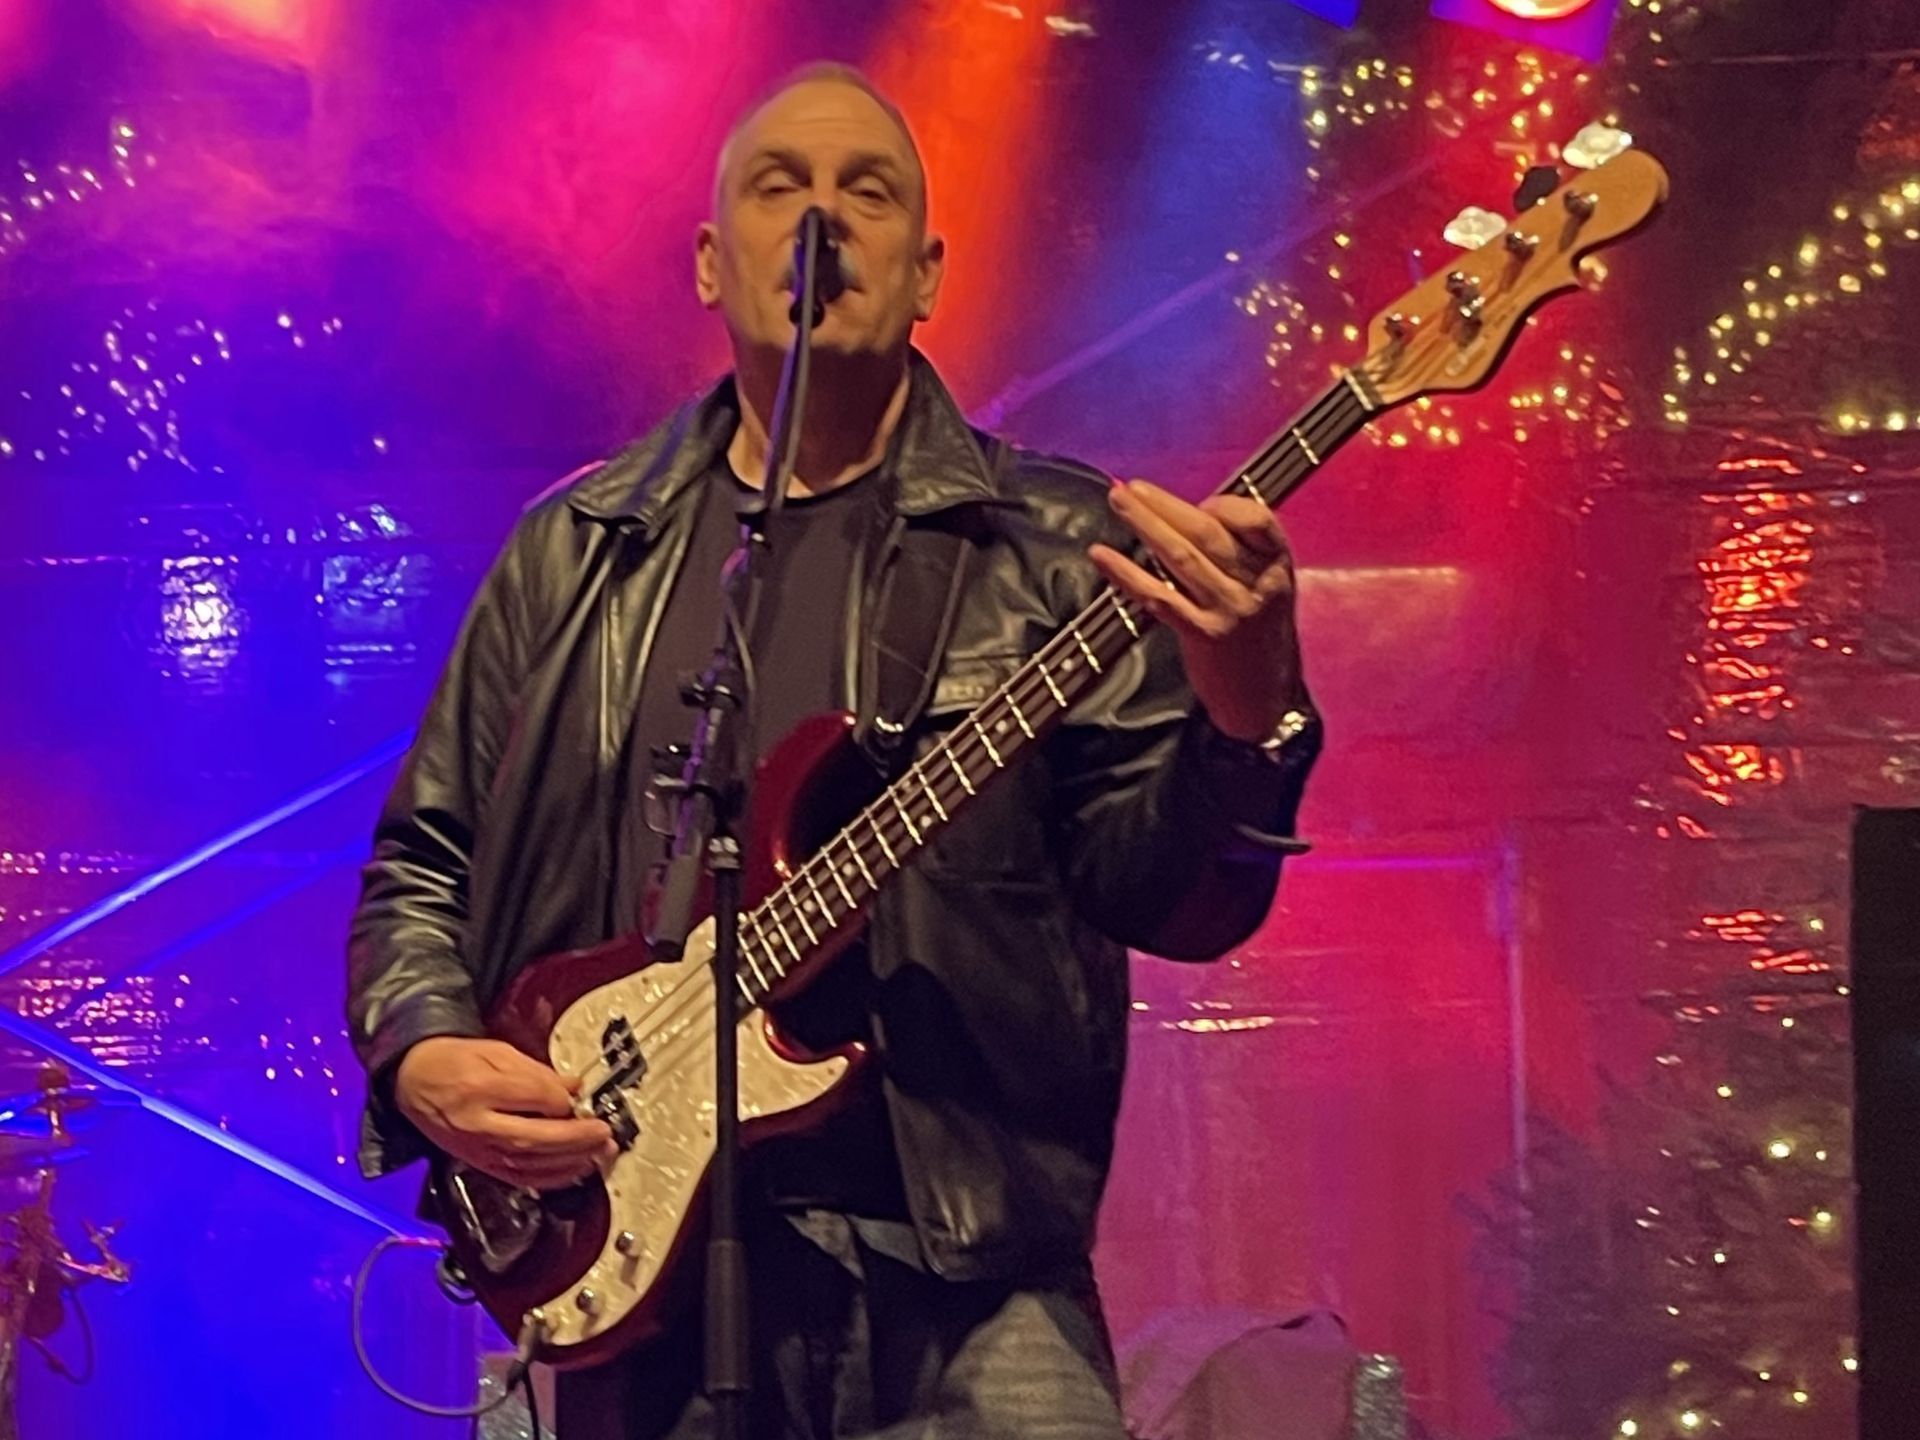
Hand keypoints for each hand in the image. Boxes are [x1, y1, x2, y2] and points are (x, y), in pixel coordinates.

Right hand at [394, 1036, 614, 1190]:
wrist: (413, 1080)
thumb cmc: (452, 1062)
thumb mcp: (494, 1051)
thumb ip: (536, 1071)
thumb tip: (572, 1086)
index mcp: (478, 1087)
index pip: (532, 1097)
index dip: (561, 1098)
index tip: (578, 1095)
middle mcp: (477, 1124)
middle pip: (533, 1137)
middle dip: (575, 1138)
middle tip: (604, 1133)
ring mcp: (477, 1149)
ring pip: (529, 1163)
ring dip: (570, 1161)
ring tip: (598, 1153)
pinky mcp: (479, 1163)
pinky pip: (519, 1178)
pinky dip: (550, 1178)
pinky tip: (574, 1171)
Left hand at [1089, 480, 1304, 740]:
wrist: (1264, 697)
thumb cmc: (1258, 633)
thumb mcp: (1266, 589)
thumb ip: (1239, 554)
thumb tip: (1185, 514)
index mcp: (1278, 567)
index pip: (1257, 521)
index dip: (1225, 506)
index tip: (1200, 504)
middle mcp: (1257, 586)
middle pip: (1209, 534)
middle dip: (1167, 505)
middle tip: (1131, 487)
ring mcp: (1229, 611)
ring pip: (1181, 558)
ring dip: (1145, 525)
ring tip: (1117, 501)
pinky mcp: (1203, 636)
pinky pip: (1159, 598)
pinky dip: (1127, 574)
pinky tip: (1102, 555)